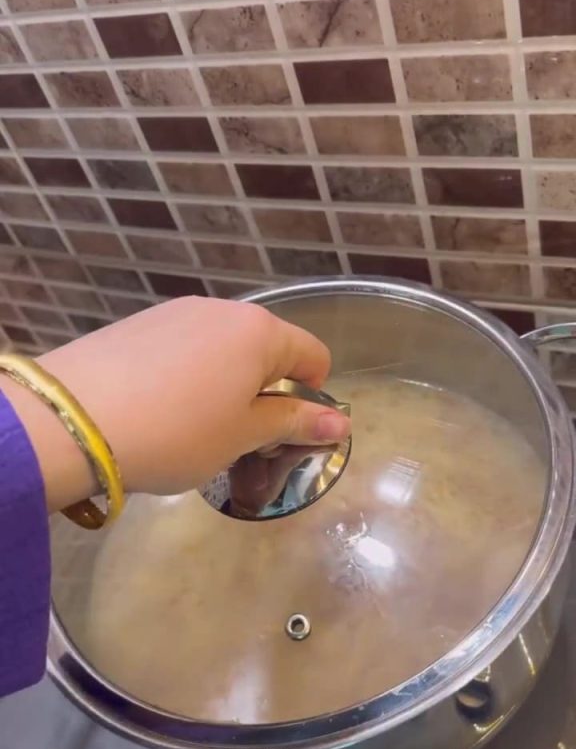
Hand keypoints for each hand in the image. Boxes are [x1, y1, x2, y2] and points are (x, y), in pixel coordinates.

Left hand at [0, 297, 350, 512]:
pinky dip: (188, 376)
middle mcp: (222, 309)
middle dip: (265, 391)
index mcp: (259, 332)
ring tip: (193, 427)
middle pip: (266, 349)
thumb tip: (342, 422)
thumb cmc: (177, 432)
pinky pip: (184, 348)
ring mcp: (176, 311)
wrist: (74, 419)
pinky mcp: (139, 323)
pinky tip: (159, 409)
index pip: (312, 355)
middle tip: (241, 438)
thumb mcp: (241, 436)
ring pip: (222, 348)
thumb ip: (293, 423)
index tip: (287, 432)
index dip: (312, 397)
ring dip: (226, 384)